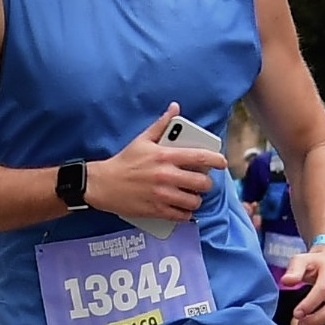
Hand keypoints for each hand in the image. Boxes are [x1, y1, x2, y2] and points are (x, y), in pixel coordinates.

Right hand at [85, 105, 224, 221]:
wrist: (103, 184)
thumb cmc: (124, 162)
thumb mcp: (142, 140)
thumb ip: (162, 125)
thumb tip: (175, 108)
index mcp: (165, 156)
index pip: (201, 158)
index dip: (217, 161)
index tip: (222, 163)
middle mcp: (166, 176)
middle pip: (202, 183)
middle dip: (205, 184)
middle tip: (200, 183)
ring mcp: (162, 195)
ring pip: (194, 202)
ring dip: (196, 200)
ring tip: (191, 196)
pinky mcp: (156, 210)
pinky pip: (181, 216)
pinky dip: (185, 214)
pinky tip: (182, 209)